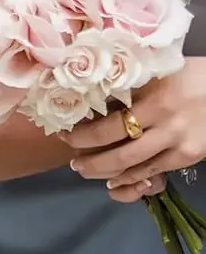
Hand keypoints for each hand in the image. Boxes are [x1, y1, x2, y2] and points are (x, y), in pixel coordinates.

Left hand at [62, 61, 205, 199]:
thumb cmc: (188, 75)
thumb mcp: (155, 73)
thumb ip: (128, 85)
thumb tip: (88, 94)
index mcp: (152, 98)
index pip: (108, 124)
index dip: (82, 134)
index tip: (63, 133)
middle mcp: (164, 122)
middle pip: (117, 148)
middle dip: (89, 158)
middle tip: (72, 161)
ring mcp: (178, 141)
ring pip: (133, 164)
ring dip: (105, 171)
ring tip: (85, 170)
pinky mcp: (188, 155)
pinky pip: (153, 171)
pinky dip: (131, 178)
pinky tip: (115, 180)